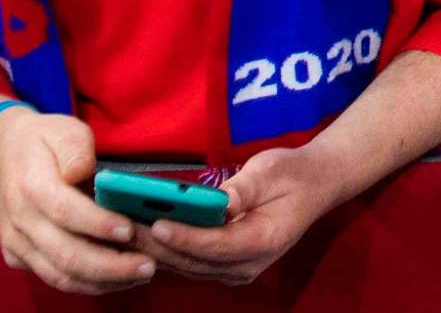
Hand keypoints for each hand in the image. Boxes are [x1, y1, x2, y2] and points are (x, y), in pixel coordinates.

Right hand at [0, 109, 154, 294]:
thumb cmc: (42, 141)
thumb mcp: (62, 129)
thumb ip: (75, 148)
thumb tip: (83, 170)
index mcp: (31, 185)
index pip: (65, 212)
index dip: (98, 224)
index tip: (130, 229)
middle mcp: (20, 220)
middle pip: (65, 254)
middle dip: (110, 265)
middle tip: (148, 266)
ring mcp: (16, 243)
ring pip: (59, 275)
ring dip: (102, 281)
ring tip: (139, 275)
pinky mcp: (18, 257)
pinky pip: (53, 277)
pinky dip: (86, 283)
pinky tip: (117, 277)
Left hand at [136, 144, 336, 285]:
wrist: (315, 186)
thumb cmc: (293, 174)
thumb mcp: (271, 171)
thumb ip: (241, 189)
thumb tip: (215, 204)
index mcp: (264, 240)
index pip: (217, 245)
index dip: (185, 237)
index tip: (157, 224)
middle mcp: (249, 265)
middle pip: (195, 261)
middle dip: (158, 245)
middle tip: (125, 225)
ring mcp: (237, 270)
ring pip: (188, 266)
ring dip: (156, 250)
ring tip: (126, 229)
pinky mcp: (226, 267)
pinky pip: (191, 263)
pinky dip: (168, 250)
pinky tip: (145, 234)